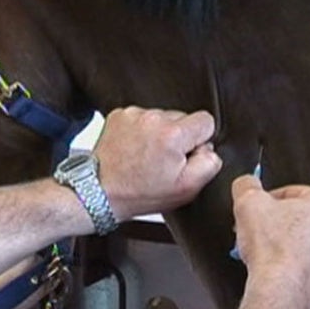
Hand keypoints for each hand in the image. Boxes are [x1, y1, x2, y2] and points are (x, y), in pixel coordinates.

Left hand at [96, 107, 222, 220]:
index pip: (206, 120)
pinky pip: (143, 117)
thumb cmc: (140, 193)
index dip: (200, 140)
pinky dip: (142, 131)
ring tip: (146, 156)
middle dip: (178, 137)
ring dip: (159, 134)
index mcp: (173, 134)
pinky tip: (135, 149)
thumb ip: (209, 163)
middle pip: (183, 118)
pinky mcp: (120, 114)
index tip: (186, 155)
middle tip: (163, 161)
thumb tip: (209, 148)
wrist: (100, 192)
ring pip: (162, 117)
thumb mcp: (187, 189)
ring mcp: (135, 114)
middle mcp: (154, 118)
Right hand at [231, 175, 309, 308]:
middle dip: (281, 224)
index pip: (294, 192)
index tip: (257, 212)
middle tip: (260, 233)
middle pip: (305, 219)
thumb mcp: (248, 202)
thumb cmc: (271, 248)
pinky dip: (301, 269)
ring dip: (292, 246)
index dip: (269, 201)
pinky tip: (283, 271)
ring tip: (269, 254)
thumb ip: (247, 185)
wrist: (281, 291)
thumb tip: (247, 183)